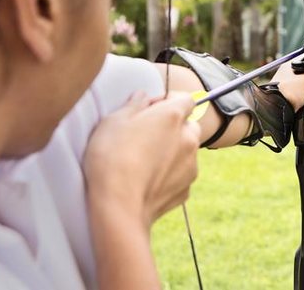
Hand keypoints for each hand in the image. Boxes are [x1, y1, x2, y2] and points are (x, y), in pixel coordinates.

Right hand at [83, 91, 201, 227]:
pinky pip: (180, 174)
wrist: (119, 205)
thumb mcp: (113, 121)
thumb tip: (143, 97)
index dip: (168, 100)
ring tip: (143, 160)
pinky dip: (169, 173)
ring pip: (186, 151)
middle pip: (188, 124)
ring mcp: (191, 165)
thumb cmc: (112, 157)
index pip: (185, 98)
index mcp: (173, 116)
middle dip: (173, 126)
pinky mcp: (186, 189)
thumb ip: (134, 104)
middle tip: (146, 134)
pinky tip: (146, 180)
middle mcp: (188, 138)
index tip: (151, 108)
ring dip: (172, 150)